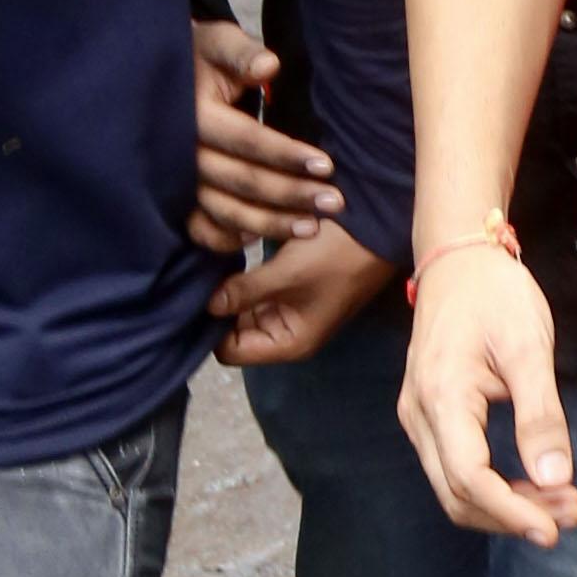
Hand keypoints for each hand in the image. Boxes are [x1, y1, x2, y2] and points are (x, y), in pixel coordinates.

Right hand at [190, 18, 341, 254]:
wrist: (164, 75)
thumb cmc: (202, 57)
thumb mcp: (219, 43)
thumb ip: (241, 54)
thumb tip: (268, 66)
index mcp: (194, 115)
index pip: (247, 140)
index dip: (286, 155)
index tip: (327, 166)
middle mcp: (182, 154)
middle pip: (241, 182)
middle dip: (290, 196)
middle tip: (334, 203)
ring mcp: (177, 179)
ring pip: (224, 211)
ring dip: (269, 224)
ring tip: (311, 229)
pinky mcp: (175, 196)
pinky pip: (198, 228)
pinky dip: (225, 240)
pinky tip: (257, 241)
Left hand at [207, 220, 394, 365]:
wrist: (377, 225)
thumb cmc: (337, 255)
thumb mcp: (287, 274)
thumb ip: (244, 293)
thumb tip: (206, 306)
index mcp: (289, 343)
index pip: (230, 351)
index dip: (212, 329)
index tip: (198, 298)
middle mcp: (287, 332)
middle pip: (234, 332)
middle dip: (220, 307)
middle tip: (202, 277)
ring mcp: (289, 310)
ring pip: (243, 309)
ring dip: (231, 290)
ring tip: (215, 265)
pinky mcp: (290, 288)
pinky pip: (256, 291)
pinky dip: (244, 279)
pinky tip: (231, 257)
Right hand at [398, 238, 576, 545]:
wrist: (457, 260)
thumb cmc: (494, 294)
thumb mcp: (528, 346)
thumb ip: (541, 415)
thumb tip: (554, 477)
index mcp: (441, 396)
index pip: (470, 478)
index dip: (512, 512)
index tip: (554, 530)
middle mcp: (418, 415)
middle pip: (458, 494)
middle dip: (513, 515)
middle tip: (569, 515)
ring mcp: (419, 418)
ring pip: (455, 488)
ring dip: (505, 506)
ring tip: (561, 504)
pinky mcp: (430, 418)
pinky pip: (456, 470)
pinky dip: (494, 488)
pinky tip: (535, 485)